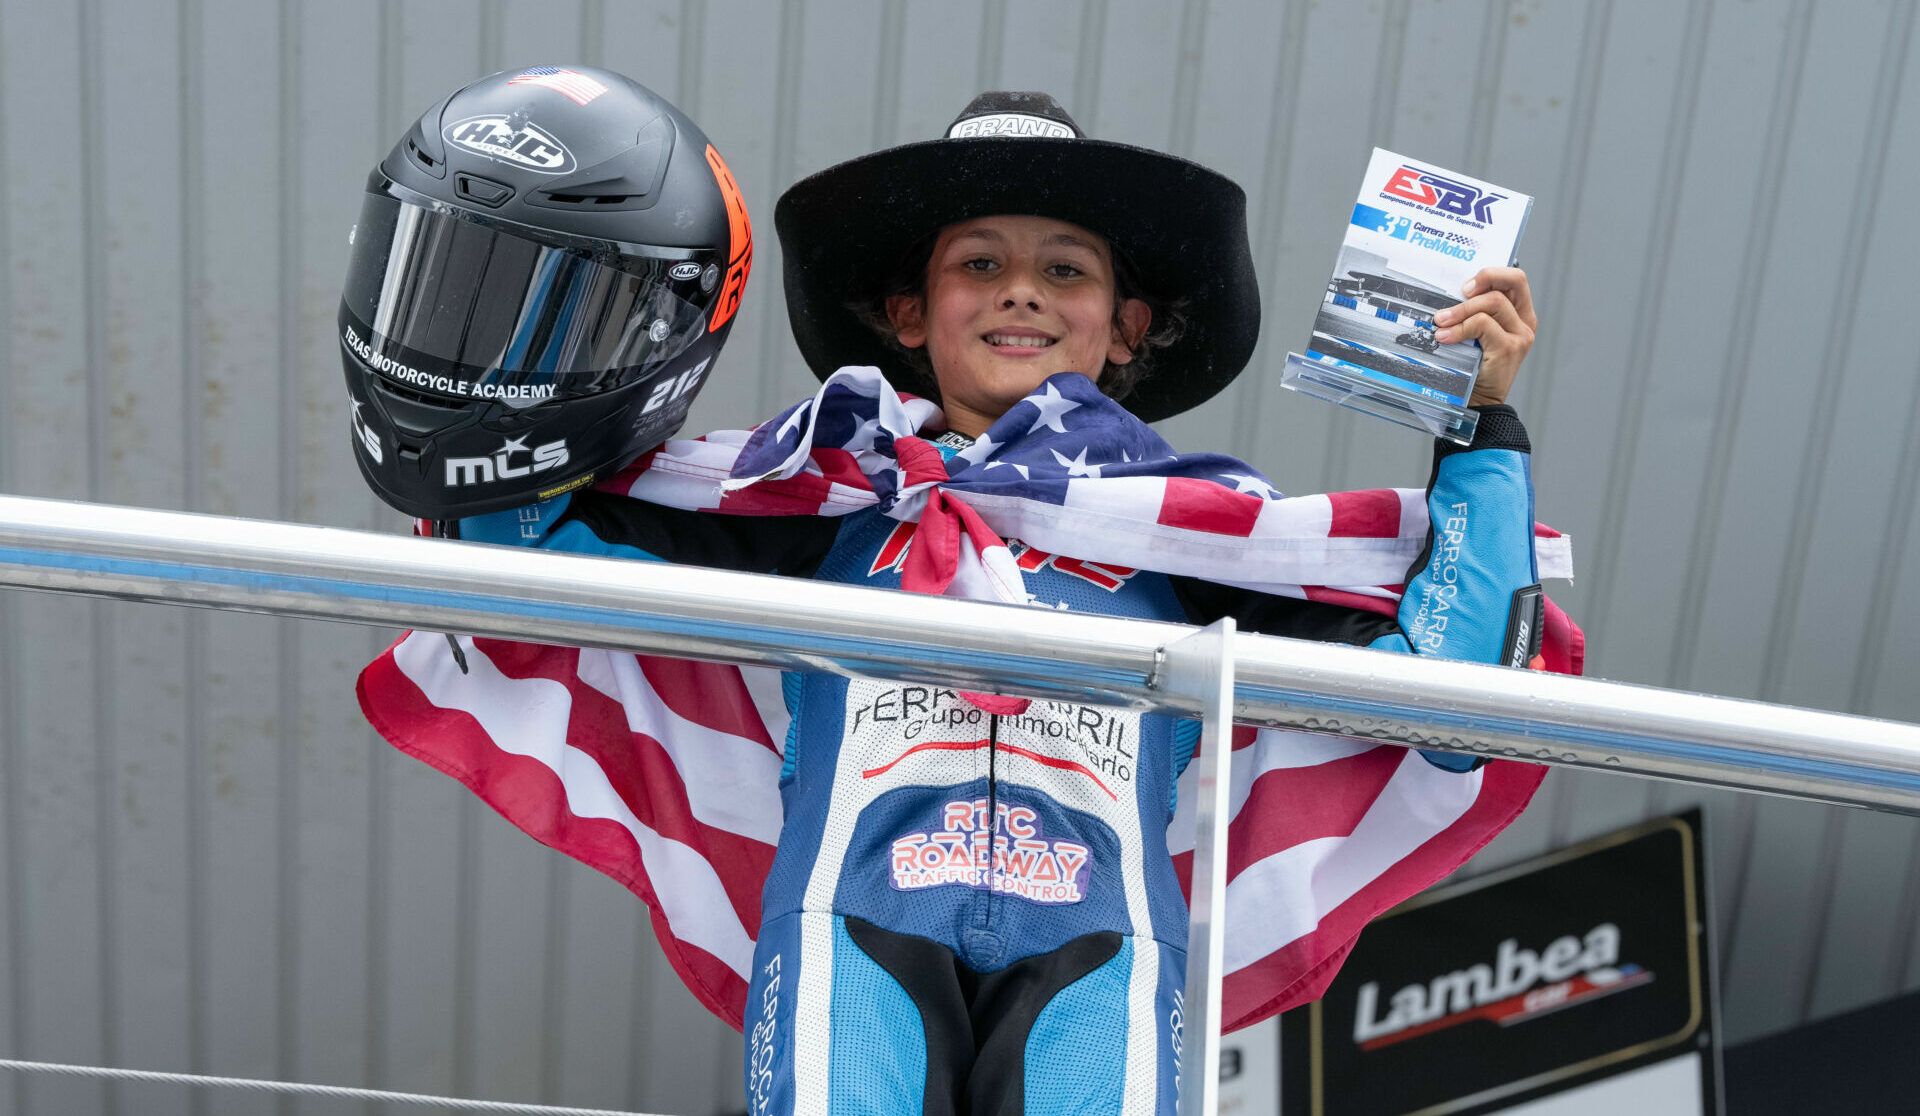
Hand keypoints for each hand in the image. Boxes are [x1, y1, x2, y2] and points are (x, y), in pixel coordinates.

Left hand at [1431, 266, 1536, 407]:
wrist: (1480, 401)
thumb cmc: (1474, 365)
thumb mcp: (1476, 333)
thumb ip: (1474, 313)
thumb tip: (1449, 293)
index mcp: (1520, 313)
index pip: (1515, 279)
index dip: (1493, 273)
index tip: (1466, 284)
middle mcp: (1525, 321)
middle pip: (1513, 282)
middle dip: (1482, 280)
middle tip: (1458, 292)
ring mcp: (1520, 334)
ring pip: (1493, 302)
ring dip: (1461, 309)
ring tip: (1440, 321)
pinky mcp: (1510, 347)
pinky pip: (1482, 324)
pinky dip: (1460, 328)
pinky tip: (1445, 336)